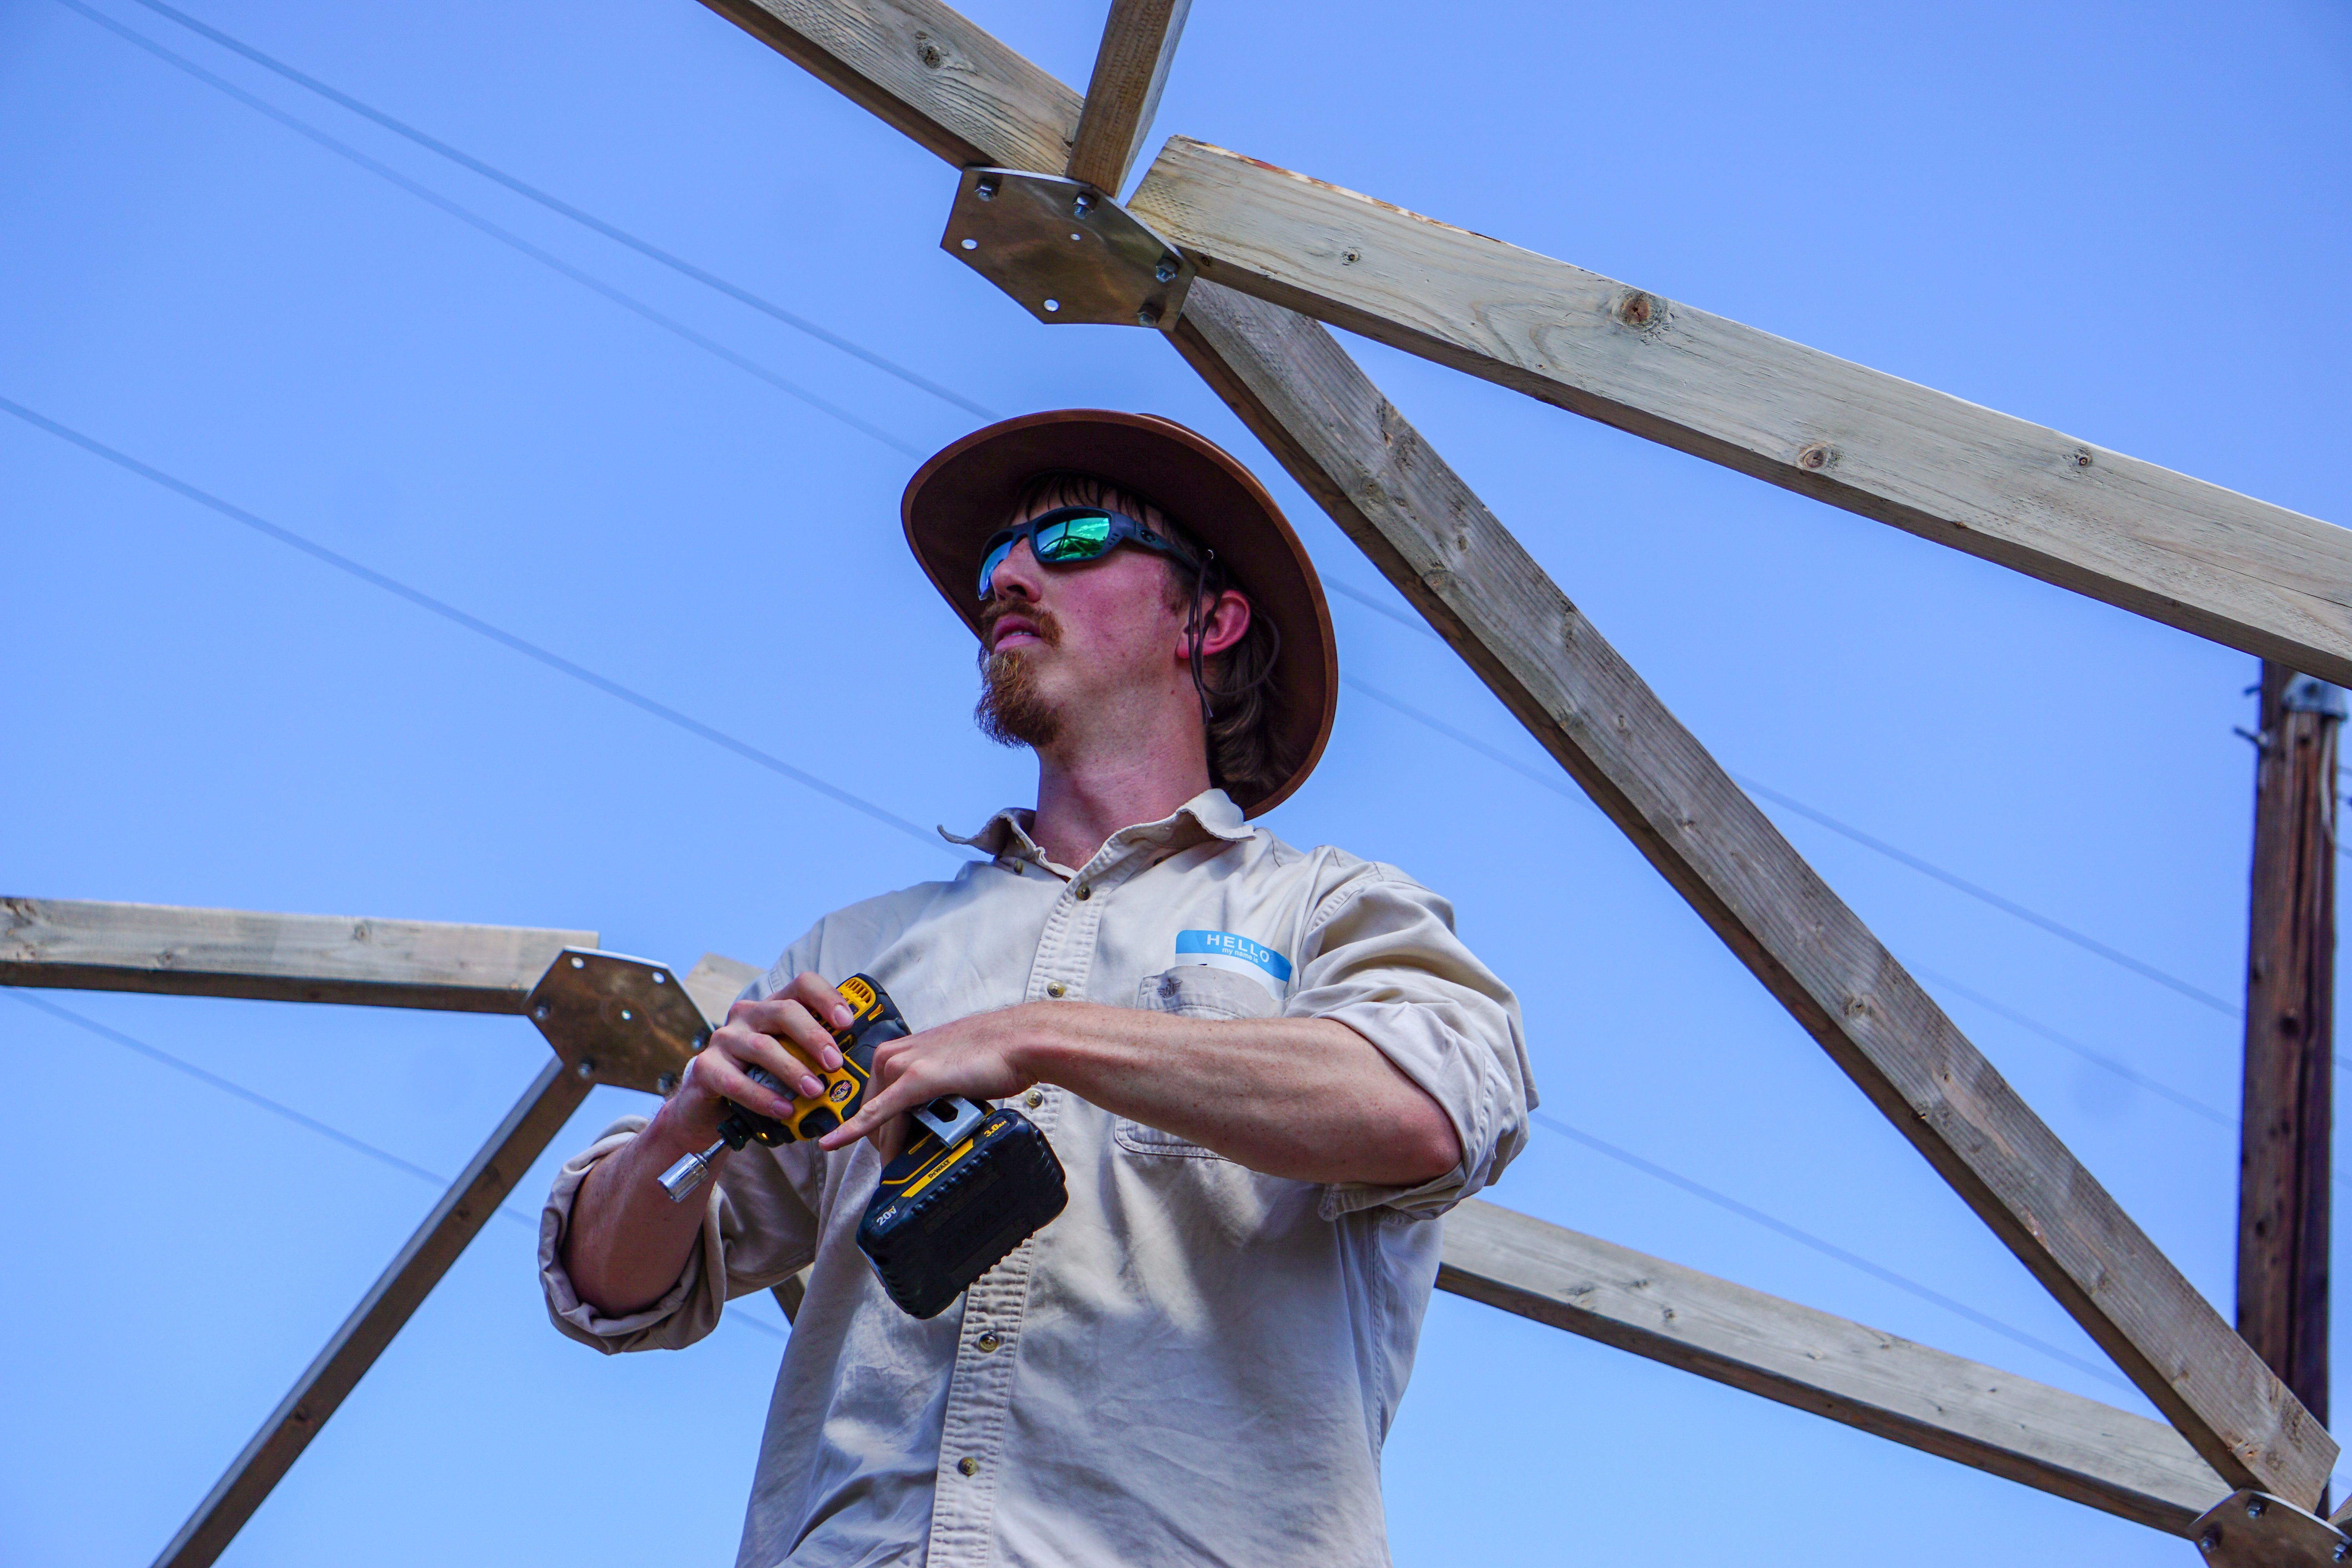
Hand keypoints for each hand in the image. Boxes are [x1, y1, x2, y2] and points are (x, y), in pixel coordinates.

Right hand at [660, 971, 856, 1146]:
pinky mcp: (706, 1068)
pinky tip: (783, 1109)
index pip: (802, 985)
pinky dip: (763, 1097)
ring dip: (792, 1070)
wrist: (711, 1106)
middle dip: (814, 1037)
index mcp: (772, 1007)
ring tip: (814, 1091)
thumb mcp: (789, 1059)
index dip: (827, 998)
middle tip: (835, 1063)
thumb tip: (860, 1066)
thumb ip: (815, 1055)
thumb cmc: (760, 1079)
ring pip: (762, 1047)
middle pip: (784, 1011)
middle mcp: (747, 1016)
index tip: (847, 1022)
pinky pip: (736, 1081)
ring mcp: (724, 1040)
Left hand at [818, 1003, 1051, 1158]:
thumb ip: (927, 1091)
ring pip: (881, 1122)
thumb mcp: (946, 1072)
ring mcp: (900, 1066)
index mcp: (896, 1052)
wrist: (1019, 1042)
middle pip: (873, 1116)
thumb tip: (923, 1121)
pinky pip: (877, 1113)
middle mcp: (891, 1056)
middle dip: (884, 1146)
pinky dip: (853, 1130)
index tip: (886, 1152)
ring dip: (889, 1150)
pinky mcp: (914, 1080)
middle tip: (901, 1169)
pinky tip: (833, 1143)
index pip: (872, 1102)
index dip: (877, 1132)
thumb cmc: (991, 1055)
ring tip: (907, 1169)